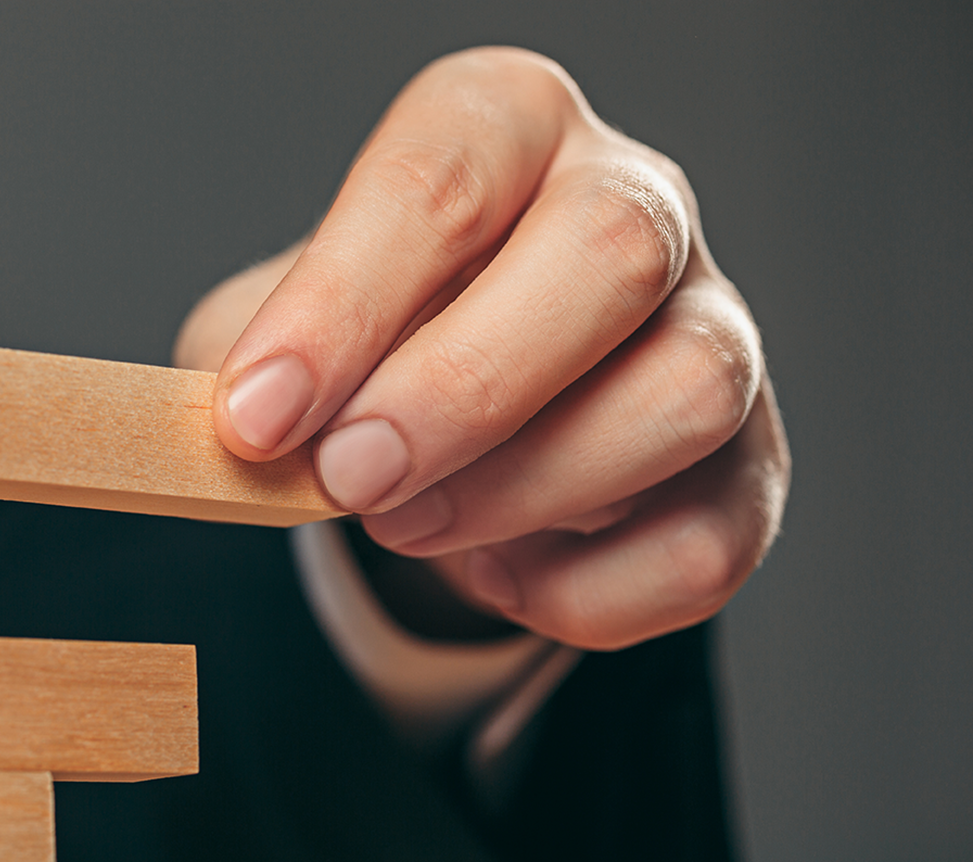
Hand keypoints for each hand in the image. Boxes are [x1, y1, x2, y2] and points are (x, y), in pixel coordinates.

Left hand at [174, 47, 789, 650]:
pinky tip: (500, 572)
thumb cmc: (364, 350)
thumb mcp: (277, 332)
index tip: (258, 418)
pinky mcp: (749, 470)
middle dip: (461, 391)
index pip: (443, 177)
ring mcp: (713, 333)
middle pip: (610, 255)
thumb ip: (257, 365)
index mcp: (508, 129)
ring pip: (686, 394)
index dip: (342, 306)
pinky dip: (583, 593)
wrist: (447, 419)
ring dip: (527, 490)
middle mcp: (635, 205)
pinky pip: (704, 546)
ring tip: (408, 527)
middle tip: (348, 479)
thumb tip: (250, 431)